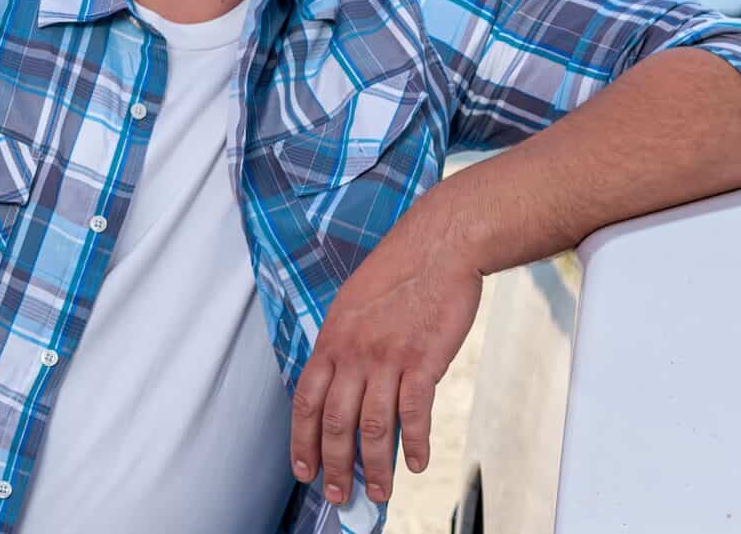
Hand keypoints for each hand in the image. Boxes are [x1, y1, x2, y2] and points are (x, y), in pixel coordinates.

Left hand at [287, 213, 481, 508]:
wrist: (438, 245)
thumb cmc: (398, 272)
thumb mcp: (352, 304)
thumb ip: (343, 344)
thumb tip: (338, 382)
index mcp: (331, 339)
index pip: (306, 401)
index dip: (302, 441)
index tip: (303, 470)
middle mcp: (353, 352)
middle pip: (335, 422)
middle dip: (334, 466)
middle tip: (338, 495)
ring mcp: (386, 358)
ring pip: (372, 426)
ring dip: (374, 466)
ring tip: (378, 492)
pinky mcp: (422, 360)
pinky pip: (413, 413)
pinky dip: (413, 444)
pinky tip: (415, 465)